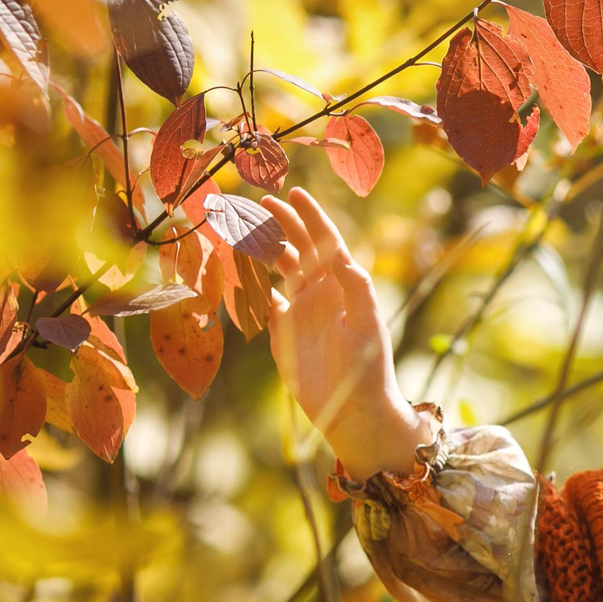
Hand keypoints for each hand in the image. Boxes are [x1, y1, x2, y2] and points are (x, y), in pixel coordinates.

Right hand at [256, 187, 419, 475]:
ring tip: (242, 227)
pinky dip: (249, 284)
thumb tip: (341, 255)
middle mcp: (322, 291)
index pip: (325, 241)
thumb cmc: (367, 367)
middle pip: (298, 247)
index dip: (310, 216)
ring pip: (278, 268)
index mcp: (343, 284)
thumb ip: (355, 287)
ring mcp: (301, 310)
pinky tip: (234, 269)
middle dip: (281, 223)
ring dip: (262, 247)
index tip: (295, 192)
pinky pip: (262, 300)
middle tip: (260, 202)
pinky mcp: (283, 331)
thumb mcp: (366, 323)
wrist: (352, 409)